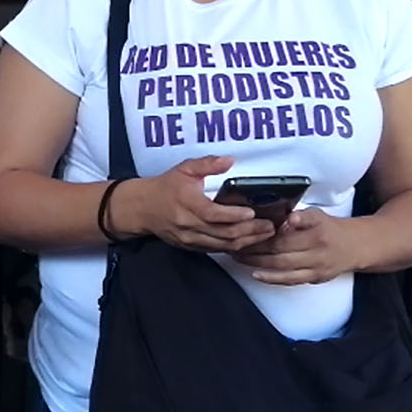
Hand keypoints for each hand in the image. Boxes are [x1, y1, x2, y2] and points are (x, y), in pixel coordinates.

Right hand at [116, 155, 277, 253]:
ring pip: (222, 245)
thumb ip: (208, 164)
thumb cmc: (165, 187)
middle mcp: (189, 224)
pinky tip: (248, 242)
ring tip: (265, 235)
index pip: (214, 214)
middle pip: (223, 233)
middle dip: (249, 231)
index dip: (234, 215)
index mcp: (187, 203)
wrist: (142, 208)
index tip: (252, 212)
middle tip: (269, 226)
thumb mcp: (185, 169)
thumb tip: (230, 161)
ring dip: (246, 242)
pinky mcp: (191, 247)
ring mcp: (190, 238)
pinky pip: (216, 250)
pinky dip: (234, 247)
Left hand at [238, 208, 363, 285]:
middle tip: (235, 247)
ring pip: (283, 268)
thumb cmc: (330, 228)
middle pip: (280, 253)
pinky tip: (256, 274)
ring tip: (239, 259)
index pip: (283, 236)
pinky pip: (290, 281)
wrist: (355, 246)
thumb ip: (300, 216)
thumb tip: (285, 218)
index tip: (244, 233)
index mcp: (316, 231)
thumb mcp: (317, 215)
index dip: (261, 237)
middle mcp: (317, 251)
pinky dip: (272, 279)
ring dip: (258, 265)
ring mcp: (316, 267)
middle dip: (254, 252)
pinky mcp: (316, 278)